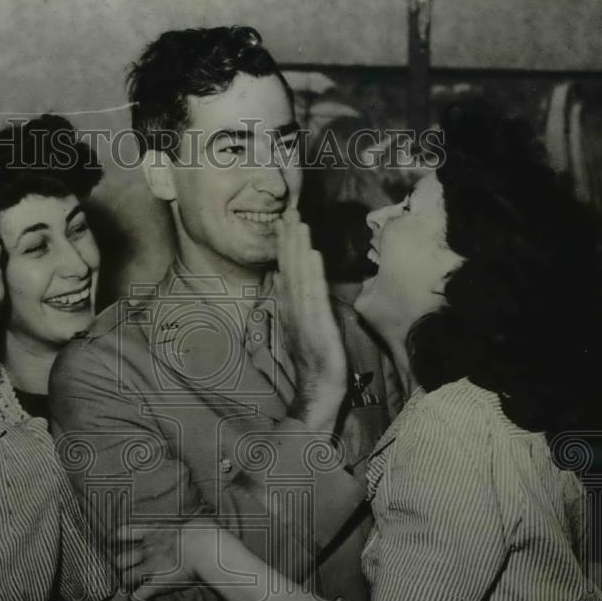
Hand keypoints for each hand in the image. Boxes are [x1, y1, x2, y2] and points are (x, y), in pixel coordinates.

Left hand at [115, 519, 221, 600]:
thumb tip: (199, 524)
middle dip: (124, 566)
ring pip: (125, 578)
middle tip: (133, 569)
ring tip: (137, 586)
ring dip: (130, 583)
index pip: (122, 533)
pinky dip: (139, 600)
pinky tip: (144, 599)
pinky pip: (138, 597)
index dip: (118, 539)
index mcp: (153, 532)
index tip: (118, 542)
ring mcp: (150, 567)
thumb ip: (186, 526)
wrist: (204, 546)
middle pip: (120, 559)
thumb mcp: (191, 522)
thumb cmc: (203, 531)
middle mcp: (147, 550)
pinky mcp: (157, 584)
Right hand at [274, 209, 347, 430]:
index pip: (286, 270)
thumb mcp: (302, 327)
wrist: (319, 390)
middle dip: (288, 239)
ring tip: (297, 223)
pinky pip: (313, 293)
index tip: (284, 222)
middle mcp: (294, 308)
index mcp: (291, 308)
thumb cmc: (314, 362)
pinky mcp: (317, 324)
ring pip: (298, 275)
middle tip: (288, 211)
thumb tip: (282, 279)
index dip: (285, 246)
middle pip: (289, 267)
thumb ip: (293, 304)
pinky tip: (311, 254)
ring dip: (297, 248)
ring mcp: (304, 315)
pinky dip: (311, 273)